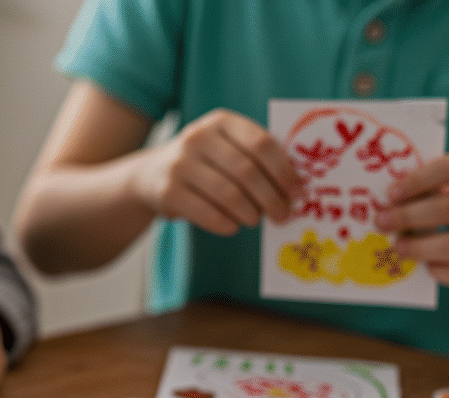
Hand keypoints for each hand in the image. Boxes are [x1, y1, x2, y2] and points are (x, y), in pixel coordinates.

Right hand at [129, 108, 303, 235]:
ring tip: (256, 220)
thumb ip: (255, 156)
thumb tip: (294, 186)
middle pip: (247, 172)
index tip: (298, 191)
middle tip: (283, 214)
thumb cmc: (205, 163)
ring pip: (229, 195)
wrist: (150, 174)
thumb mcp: (225, 147)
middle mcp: (197, 138)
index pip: (261, 143)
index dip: (284, 170)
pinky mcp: (167, 193)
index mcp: (220, 121)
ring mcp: (179, 165)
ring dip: (251, 213)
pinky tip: (234, 226)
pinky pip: (208, 214)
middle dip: (271, 198)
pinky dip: (227, 224)